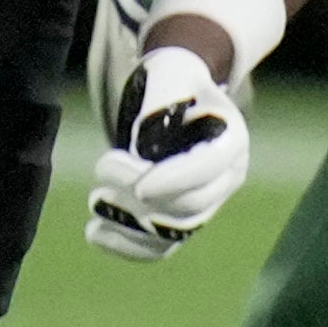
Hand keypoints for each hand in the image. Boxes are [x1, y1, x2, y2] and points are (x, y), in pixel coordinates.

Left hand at [86, 39, 253, 262]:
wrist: (175, 94)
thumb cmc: (170, 82)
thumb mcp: (167, 78)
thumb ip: (157, 109)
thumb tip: (142, 153)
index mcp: (231, 139)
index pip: (209, 169)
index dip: (175, 181)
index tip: (139, 186)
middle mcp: (227, 177)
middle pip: (190, 206)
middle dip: (140, 197)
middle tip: (102, 167)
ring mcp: (206, 203)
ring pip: (173, 233)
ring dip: (130, 225)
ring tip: (96, 199)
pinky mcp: (180, 220)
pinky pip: (159, 248)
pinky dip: (126, 247)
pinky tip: (95, 233)